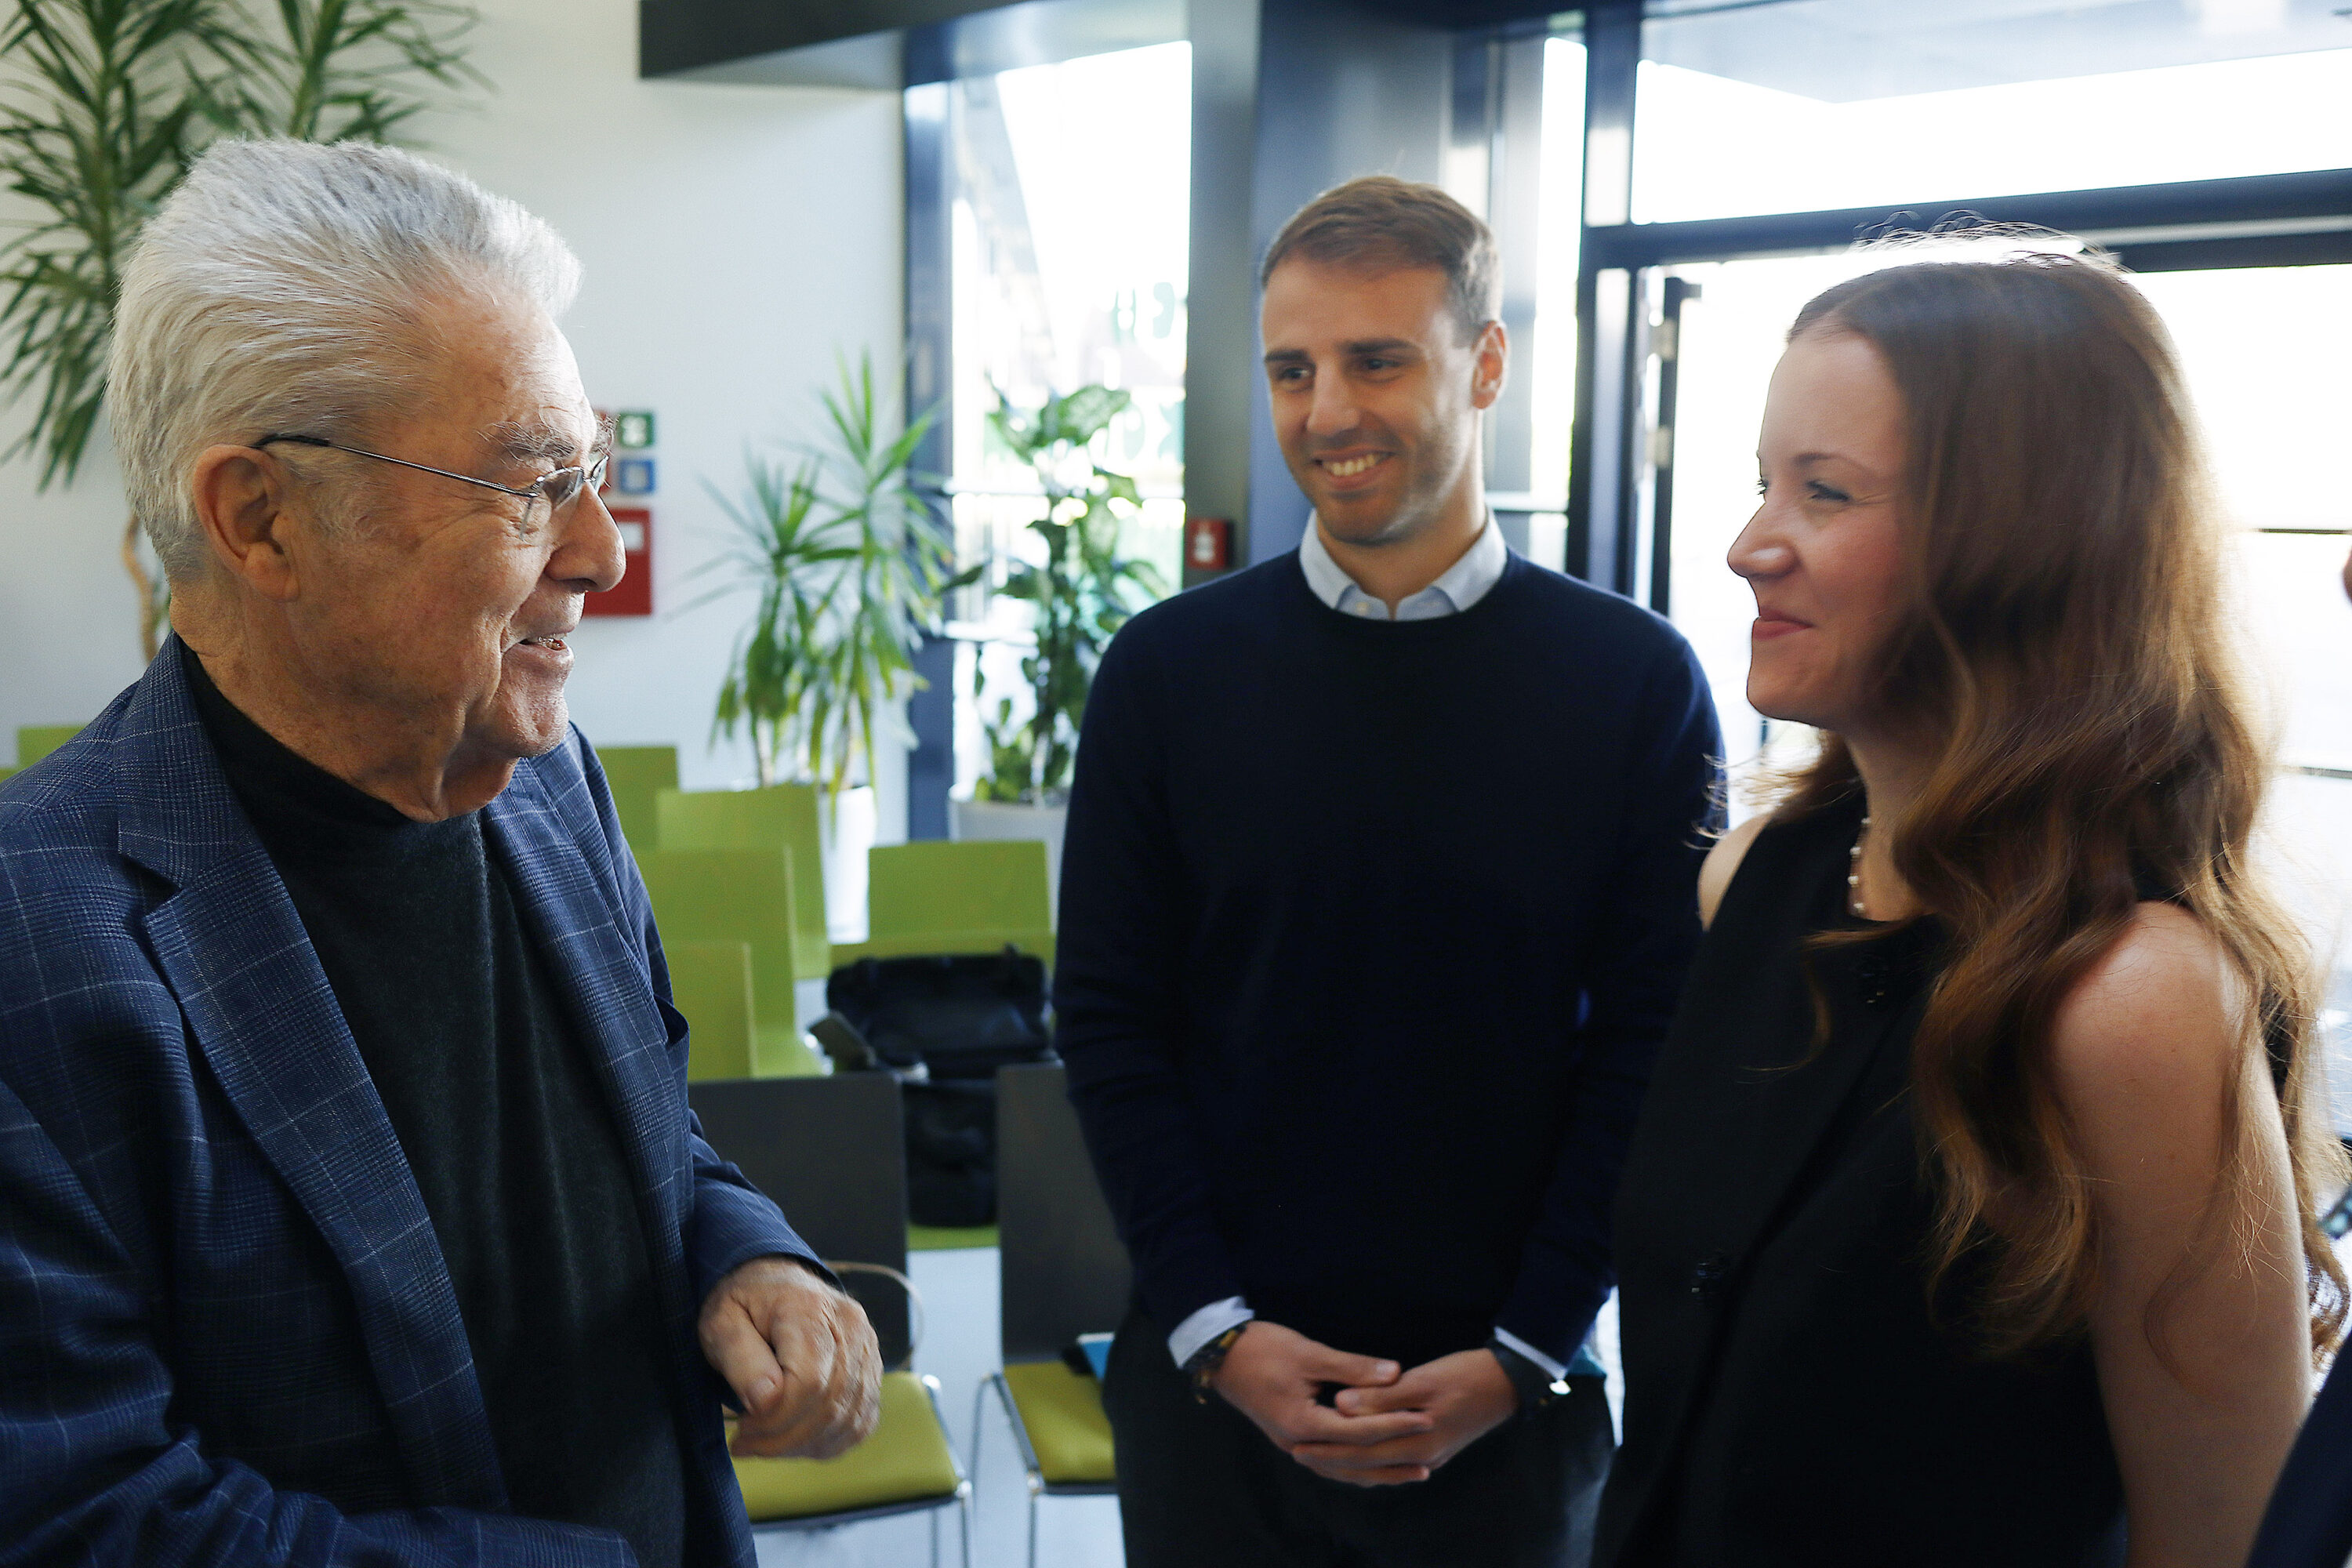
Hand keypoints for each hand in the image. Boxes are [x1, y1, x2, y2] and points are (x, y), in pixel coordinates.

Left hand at [698, 1256, 880, 1459]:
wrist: (776, 1282)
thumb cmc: (745, 1303)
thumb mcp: (722, 1321)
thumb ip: (740, 1358)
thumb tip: (765, 1402)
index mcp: (810, 1308)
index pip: (809, 1381)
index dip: (775, 1418)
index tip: (741, 1427)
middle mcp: (851, 1327)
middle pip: (829, 1405)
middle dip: (782, 1438)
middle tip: (746, 1442)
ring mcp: (868, 1349)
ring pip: (847, 1420)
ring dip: (802, 1445)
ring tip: (766, 1443)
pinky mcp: (871, 1371)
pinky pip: (860, 1422)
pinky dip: (828, 1442)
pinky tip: (795, 1440)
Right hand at [1207, 1321, 1433, 1485]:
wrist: (1221, 1354)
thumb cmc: (1264, 1348)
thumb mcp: (1309, 1354)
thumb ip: (1352, 1368)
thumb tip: (1395, 1374)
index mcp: (1303, 1423)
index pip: (1359, 1430)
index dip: (1395, 1424)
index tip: (1425, 1419)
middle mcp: (1298, 1442)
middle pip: (1353, 1459)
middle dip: (1392, 1457)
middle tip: (1429, 1458)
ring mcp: (1293, 1443)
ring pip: (1342, 1467)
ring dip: (1376, 1470)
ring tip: (1411, 1472)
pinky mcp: (1292, 1437)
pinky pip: (1331, 1461)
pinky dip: (1355, 1464)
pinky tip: (1374, 1463)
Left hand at [1290, 1348, 1518, 1485]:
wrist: (1508, 1382)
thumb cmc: (1466, 1375)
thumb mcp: (1423, 1380)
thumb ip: (1381, 1397)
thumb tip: (1341, 1406)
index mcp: (1417, 1443)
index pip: (1361, 1451)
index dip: (1327, 1449)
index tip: (1296, 1444)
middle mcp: (1422, 1457)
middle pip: (1367, 1465)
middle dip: (1330, 1461)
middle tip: (1296, 1453)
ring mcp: (1430, 1455)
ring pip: (1379, 1467)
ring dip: (1348, 1463)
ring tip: (1318, 1455)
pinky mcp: (1435, 1447)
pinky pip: (1393, 1461)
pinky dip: (1370, 1460)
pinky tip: (1357, 1453)